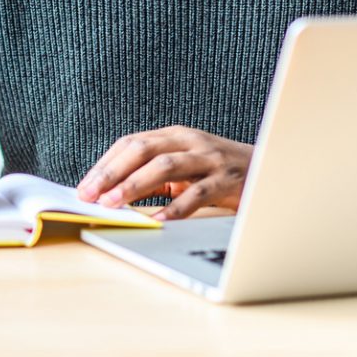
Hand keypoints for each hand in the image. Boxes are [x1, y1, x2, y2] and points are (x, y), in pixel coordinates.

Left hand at [77, 126, 252, 219]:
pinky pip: (198, 193)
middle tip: (91, 194)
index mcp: (174, 135)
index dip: (105, 164)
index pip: (131, 143)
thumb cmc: (220, 171)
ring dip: (135, 185)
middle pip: (143, 149)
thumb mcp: (185, 165)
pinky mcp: (228, 180)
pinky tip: (159, 221)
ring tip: (114, 203)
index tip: (84, 187)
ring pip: (166, 166)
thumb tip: (113, 194)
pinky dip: (176, 208)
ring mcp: (210, 158)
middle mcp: (190, 141)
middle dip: (112, 172)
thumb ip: (154, 175)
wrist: (272, 169)